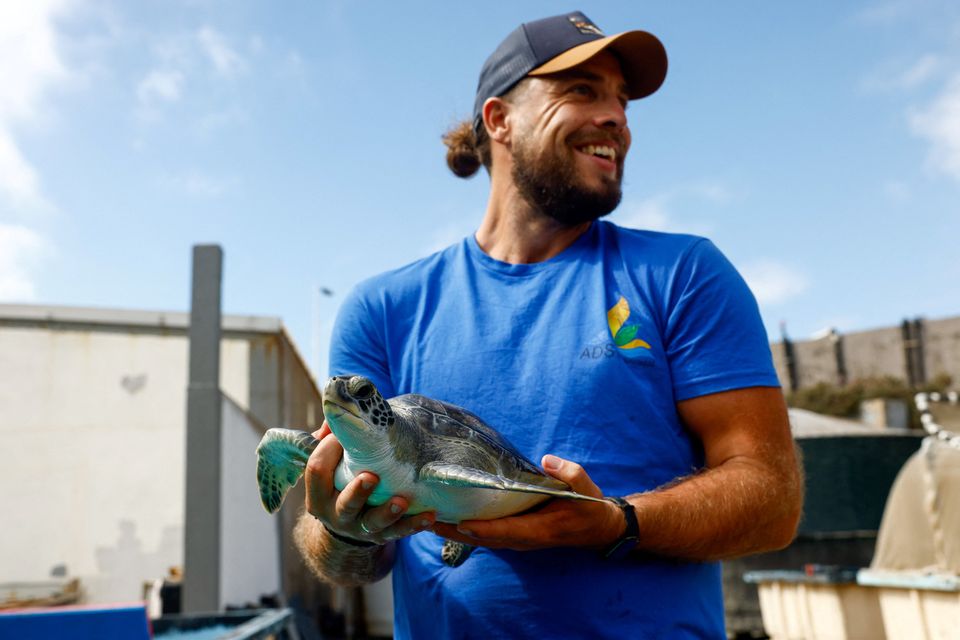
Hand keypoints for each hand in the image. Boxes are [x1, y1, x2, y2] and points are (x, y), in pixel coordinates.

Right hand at [304, 421, 435, 543]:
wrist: (347, 522)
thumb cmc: (339, 479)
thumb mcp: (330, 463)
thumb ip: (330, 441)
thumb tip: (333, 421)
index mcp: (318, 493)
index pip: (316, 471)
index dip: (328, 451)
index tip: (340, 436)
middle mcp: (336, 514)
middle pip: (345, 505)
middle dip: (357, 492)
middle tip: (372, 477)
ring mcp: (359, 528)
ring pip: (373, 523)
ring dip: (388, 512)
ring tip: (402, 501)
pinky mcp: (382, 535)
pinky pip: (400, 532)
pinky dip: (414, 524)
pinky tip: (429, 516)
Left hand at [432, 454, 624, 550]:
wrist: (595, 527)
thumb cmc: (589, 506)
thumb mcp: (585, 487)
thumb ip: (569, 474)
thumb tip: (547, 460)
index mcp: (540, 529)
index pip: (507, 531)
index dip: (483, 528)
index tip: (460, 522)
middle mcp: (524, 538)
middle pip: (485, 539)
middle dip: (456, 531)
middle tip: (427, 519)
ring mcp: (518, 539)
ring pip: (481, 539)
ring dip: (454, 532)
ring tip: (426, 520)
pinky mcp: (514, 535)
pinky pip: (486, 535)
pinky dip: (465, 530)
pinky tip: (446, 519)